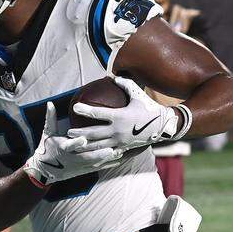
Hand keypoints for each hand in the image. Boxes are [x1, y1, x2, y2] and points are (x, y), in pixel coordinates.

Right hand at [23, 103, 121, 187]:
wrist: (46, 170)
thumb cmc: (47, 148)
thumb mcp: (47, 133)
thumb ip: (51, 118)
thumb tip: (50, 103)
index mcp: (62, 148)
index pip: (69, 146)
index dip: (75, 143)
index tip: (83, 139)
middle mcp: (72, 158)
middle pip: (86, 157)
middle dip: (98, 154)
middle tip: (110, 149)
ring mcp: (79, 165)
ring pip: (94, 163)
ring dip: (106, 159)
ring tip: (119, 152)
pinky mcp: (84, 170)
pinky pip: (98, 167)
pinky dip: (108, 164)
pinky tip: (119, 159)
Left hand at [67, 76, 189, 153]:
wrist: (164, 126)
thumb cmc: (149, 108)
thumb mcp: (137, 94)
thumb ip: (125, 84)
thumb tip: (113, 76)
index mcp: (119, 116)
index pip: (97, 112)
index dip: (85, 110)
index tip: (74, 107)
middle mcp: (117, 130)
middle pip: (93, 133)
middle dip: (79, 133)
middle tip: (69, 132)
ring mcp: (120, 141)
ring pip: (98, 146)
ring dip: (85, 146)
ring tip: (75, 145)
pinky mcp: (123, 148)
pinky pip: (108, 152)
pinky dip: (98, 154)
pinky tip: (89, 154)